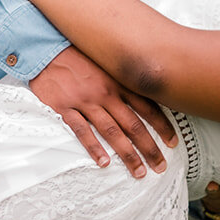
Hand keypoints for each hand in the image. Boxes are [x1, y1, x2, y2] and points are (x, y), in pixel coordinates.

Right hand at [30, 46, 178, 179]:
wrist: (47, 47)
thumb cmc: (79, 54)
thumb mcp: (107, 61)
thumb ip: (124, 77)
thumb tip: (148, 89)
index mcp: (118, 81)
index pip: (147, 106)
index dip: (162, 125)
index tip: (173, 142)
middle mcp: (106, 92)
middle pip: (133, 124)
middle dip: (150, 147)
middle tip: (161, 166)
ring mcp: (86, 100)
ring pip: (112, 131)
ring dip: (127, 153)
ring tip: (139, 172)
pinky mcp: (65, 107)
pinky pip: (82, 130)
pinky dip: (94, 148)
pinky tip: (104, 163)